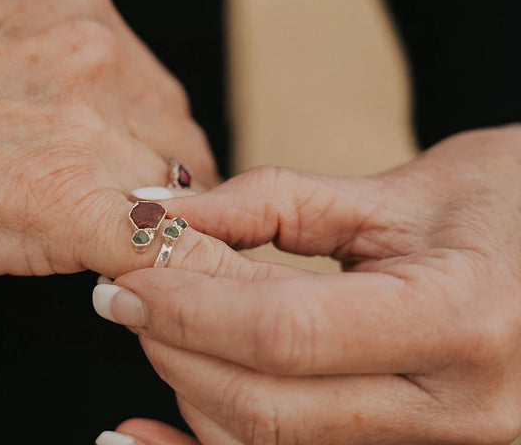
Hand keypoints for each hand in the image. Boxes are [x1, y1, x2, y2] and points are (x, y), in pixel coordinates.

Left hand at [97, 125, 520, 443]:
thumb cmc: (514, 204)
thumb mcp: (404, 189)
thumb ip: (276, 202)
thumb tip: (169, 216)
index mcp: (461, 319)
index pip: (285, 333)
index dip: (188, 306)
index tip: (126, 279)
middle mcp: (460, 412)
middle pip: (268, 406)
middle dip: (177, 348)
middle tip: (131, 296)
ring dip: (196, 389)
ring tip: (166, 329)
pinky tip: (150, 435)